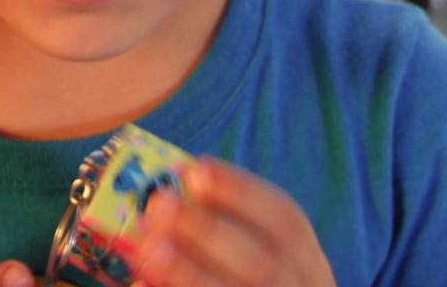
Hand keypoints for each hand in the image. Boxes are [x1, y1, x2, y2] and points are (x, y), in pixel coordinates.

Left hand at [121, 161, 333, 286]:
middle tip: (158, 207)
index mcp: (305, 262)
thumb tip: (174, 189)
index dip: (240, 193)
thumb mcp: (263, 252)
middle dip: (208, 232)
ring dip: (190, 275)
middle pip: (262, 266)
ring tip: (148, 250)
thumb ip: (226, 226)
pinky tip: (141, 285)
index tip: (195, 171)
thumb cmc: (253, 283)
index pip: (286, 221)